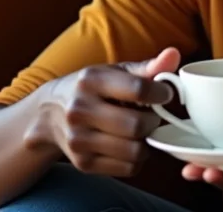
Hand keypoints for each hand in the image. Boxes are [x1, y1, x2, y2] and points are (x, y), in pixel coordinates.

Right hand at [31, 47, 179, 176]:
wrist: (49, 114)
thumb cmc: (93, 87)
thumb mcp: (116, 71)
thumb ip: (148, 66)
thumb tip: (174, 55)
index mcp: (91, 80)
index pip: (138, 89)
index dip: (161, 93)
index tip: (165, 94)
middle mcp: (80, 110)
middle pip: (136, 125)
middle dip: (154, 120)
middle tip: (153, 114)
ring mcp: (79, 140)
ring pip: (134, 151)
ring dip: (147, 141)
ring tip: (142, 129)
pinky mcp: (82, 163)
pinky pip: (128, 168)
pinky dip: (138, 158)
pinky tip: (131, 144)